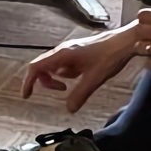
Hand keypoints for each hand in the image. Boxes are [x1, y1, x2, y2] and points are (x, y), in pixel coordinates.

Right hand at [22, 26, 141, 112]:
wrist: (124, 42)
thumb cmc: (110, 55)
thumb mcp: (95, 79)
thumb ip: (80, 94)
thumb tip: (69, 109)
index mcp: (62, 55)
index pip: (36, 67)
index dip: (28, 81)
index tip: (26, 94)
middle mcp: (62, 51)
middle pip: (41, 67)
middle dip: (46, 81)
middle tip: (61, 90)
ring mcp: (68, 50)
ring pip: (53, 66)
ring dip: (57, 77)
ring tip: (72, 84)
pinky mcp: (75, 52)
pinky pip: (63, 64)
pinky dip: (67, 73)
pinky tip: (81, 75)